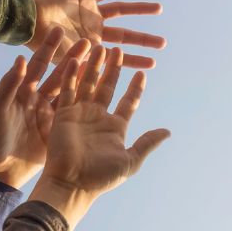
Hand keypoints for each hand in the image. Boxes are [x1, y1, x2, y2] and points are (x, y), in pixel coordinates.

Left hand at [0, 28, 89, 188]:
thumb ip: (8, 85)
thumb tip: (21, 59)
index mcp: (21, 91)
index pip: (37, 64)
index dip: (48, 47)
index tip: (60, 29)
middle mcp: (36, 99)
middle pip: (57, 73)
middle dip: (73, 57)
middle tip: (90, 41)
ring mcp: (47, 114)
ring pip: (69, 90)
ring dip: (83, 76)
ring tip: (99, 61)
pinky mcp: (56, 130)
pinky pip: (73, 111)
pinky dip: (85, 100)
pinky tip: (100, 88)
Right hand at [30, 0, 165, 65]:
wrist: (28, 21)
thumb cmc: (41, 46)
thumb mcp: (66, 64)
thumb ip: (84, 68)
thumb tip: (105, 78)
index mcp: (91, 48)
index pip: (118, 57)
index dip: (135, 61)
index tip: (153, 65)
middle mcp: (94, 31)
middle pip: (125, 35)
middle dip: (143, 39)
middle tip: (163, 43)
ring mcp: (90, 14)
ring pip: (121, 11)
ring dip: (139, 10)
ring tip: (159, 9)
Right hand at [30, 45, 169, 227]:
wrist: (72, 183)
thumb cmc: (101, 176)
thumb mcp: (130, 160)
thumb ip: (147, 143)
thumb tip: (168, 132)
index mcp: (116, 127)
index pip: (128, 102)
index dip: (135, 88)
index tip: (143, 73)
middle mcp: (98, 117)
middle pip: (108, 86)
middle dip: (113, 69)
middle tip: (118, 49)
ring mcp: (80, 114)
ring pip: (89, 83)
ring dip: (94, 66)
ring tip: (100, 47)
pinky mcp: (63, 114)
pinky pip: (68, 90)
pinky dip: (71, 74)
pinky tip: (75, 59)